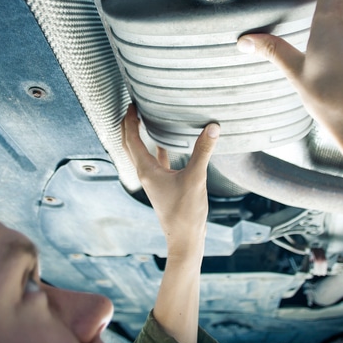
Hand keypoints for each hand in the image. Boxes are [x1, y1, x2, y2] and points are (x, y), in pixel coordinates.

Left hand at [121, 104, 219, 255]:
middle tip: (133, 105)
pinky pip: (157, 161)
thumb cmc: (186, 213)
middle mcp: (146, 174)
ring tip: (145, 118)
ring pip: (142, 152)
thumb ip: (202, 151)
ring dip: (140, 135)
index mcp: (146, 170)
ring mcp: (154, 180)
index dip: (130, 119)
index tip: (131, 103)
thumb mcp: (196, 179)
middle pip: (131, 144)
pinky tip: (166, 142)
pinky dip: (158, 148)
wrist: (185, 239)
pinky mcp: (164, 185)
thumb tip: (212, 127)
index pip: (131, 139)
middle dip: (129, 124)